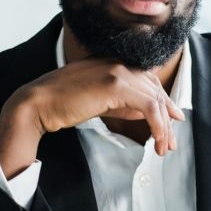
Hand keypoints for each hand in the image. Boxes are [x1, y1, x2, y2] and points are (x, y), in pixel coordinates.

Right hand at [0, 59, 184, 177]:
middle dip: (167, 116)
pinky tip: (158, 140)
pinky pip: (149, 106)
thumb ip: (121, 103)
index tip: (172, 119)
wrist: (37, 104)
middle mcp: (117, 62)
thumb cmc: (61, 105)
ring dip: (164, 126)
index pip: (146, 80)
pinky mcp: (116, 85)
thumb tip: (143, 111)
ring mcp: (117, 71)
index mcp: (111, 63)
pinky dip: (158, 125)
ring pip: (155, 98)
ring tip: (164, 147)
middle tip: (170, 141)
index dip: (162, 100)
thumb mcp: (98, 102)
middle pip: (155, 88)